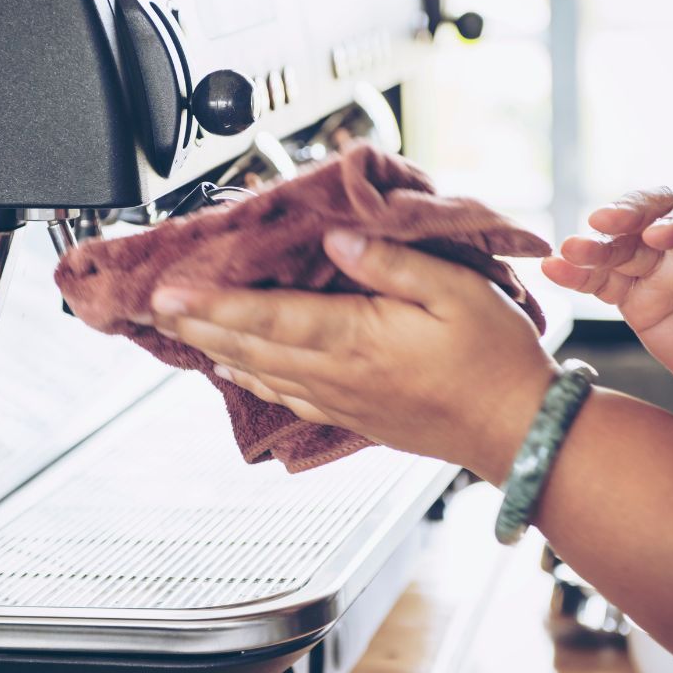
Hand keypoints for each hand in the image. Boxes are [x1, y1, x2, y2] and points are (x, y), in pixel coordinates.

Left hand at [151, 231, 558, 482]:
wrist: (516, 429)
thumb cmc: (493, 360)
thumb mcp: (457, 292)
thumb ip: (392, 264)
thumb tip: (338, 243)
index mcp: (359, 337)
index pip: (267, 317)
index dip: (212, 303)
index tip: (169, 292)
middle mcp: (339, 374)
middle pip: (250, 348)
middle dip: (198, 326)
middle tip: (157, 308)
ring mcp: (343, 400)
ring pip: (261, 375)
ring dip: (217, 352)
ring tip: (184, 334)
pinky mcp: (354, 416)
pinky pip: (288, 399)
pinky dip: (253, 382)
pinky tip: (239, 373)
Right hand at [542, 188, 672, 399]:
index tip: (661, 235)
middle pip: (658, 213)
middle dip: (630, 214)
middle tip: (604, 222)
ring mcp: (660, 266)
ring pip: (623, 245)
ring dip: (595, 244)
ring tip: (568, 250)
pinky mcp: (635, 294)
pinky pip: (603, 281)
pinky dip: (578, 275)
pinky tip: (553, 270)